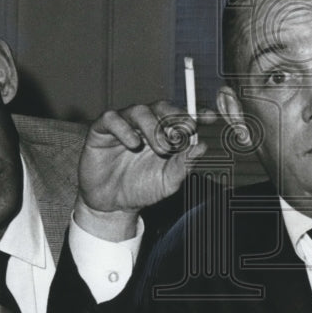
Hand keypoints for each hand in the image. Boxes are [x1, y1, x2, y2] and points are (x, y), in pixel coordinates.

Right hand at [75, 100, 214, 240]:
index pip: (181, 116)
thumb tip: (201, 147)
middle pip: (162, 107)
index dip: (196, 113)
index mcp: (165, 133)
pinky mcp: (102, 130)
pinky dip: (124, 128)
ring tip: (162, 148)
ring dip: (154, 127)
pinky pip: (112, 119)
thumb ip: (184, 165)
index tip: (210, 117)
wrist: (113, 205)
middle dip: (176, 117)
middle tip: (185, 131)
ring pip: (140, 111)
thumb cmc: (142, 189)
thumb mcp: (168, 181)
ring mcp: (124, 124)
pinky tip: (133, 144)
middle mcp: (146, 124)